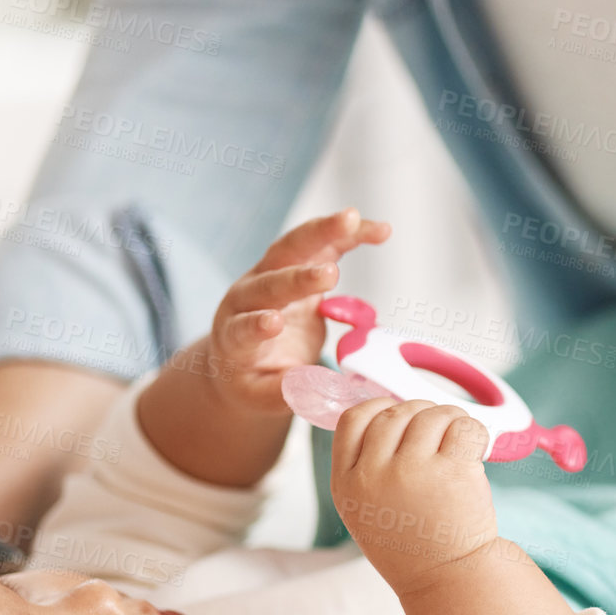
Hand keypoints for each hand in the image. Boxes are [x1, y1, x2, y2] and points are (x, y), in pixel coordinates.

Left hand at [206, 207, 390, 415]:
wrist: (246, 352)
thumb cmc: (253, 378)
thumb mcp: (263, 395)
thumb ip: (285, 392)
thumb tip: (315, 389)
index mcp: (235, 333)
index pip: (244, 327)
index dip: (257, 325)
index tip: (274, 324)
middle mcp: (249, 296)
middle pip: (271, 278)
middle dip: (299, 276)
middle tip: (329, 275)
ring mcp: (273, 274)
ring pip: (294, 247)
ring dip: (322, 232)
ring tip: (352, 219)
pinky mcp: (298, 263)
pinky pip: (323, 244)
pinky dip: (349, 234)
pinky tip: (379, 230)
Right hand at [330, 397, 498, 595]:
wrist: (448, 581)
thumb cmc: (410, 546)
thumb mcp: (365, 512)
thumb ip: (365, 467)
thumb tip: (387, 413)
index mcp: (346, 484)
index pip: (353, 420)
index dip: (377, 408)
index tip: (397, 415)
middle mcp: (374, 475)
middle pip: (394, 413)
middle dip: (419, 413)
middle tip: (437, 433)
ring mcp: (413, 472)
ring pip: (431, 414)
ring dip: (449, 418)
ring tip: (457, 442)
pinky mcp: (452, 472)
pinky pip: (463, 426)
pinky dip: (473, 430)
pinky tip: (474, 447)